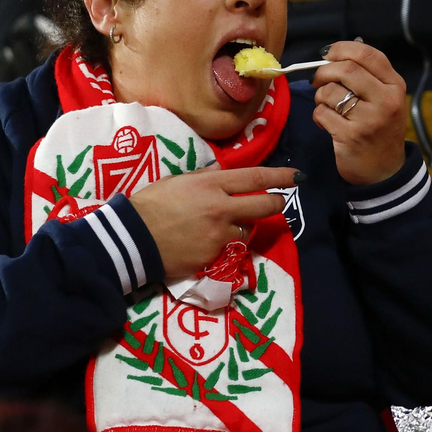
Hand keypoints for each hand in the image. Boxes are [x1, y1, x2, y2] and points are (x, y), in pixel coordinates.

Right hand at [127, 165, 299, 280]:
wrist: (133, 238)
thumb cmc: (151, 204)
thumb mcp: (179, 181)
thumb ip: (206, 179)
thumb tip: (225, 176)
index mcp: (211, 184)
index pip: (255, 177)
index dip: (280, 177)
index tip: (298, 176)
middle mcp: (221, 207)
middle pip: (265, 205)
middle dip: (276, 203)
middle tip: (277, 203)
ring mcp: (220, 233)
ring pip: (248, 229)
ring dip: (242, 227)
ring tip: (219, 226)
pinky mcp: (215, 255)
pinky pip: (230, 248)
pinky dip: (225, 244)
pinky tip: (206, 242)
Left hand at [311, 40, 406, 185]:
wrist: (384, 170)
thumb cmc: (380, 128)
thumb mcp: (385, 99)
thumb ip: (367, 76)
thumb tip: (331, 55)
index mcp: (395, 86)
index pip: (368, 55)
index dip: (342, 49)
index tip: (328, 54)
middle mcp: (386, 101)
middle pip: (347, 69)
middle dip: (324, 72)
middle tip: (317, 80)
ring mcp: (370, 120)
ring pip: (330, 92)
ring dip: (320, 97)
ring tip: (327, 106)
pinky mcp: (351, 136)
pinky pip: (322, 114)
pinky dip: (319, 116)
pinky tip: (328, 123)